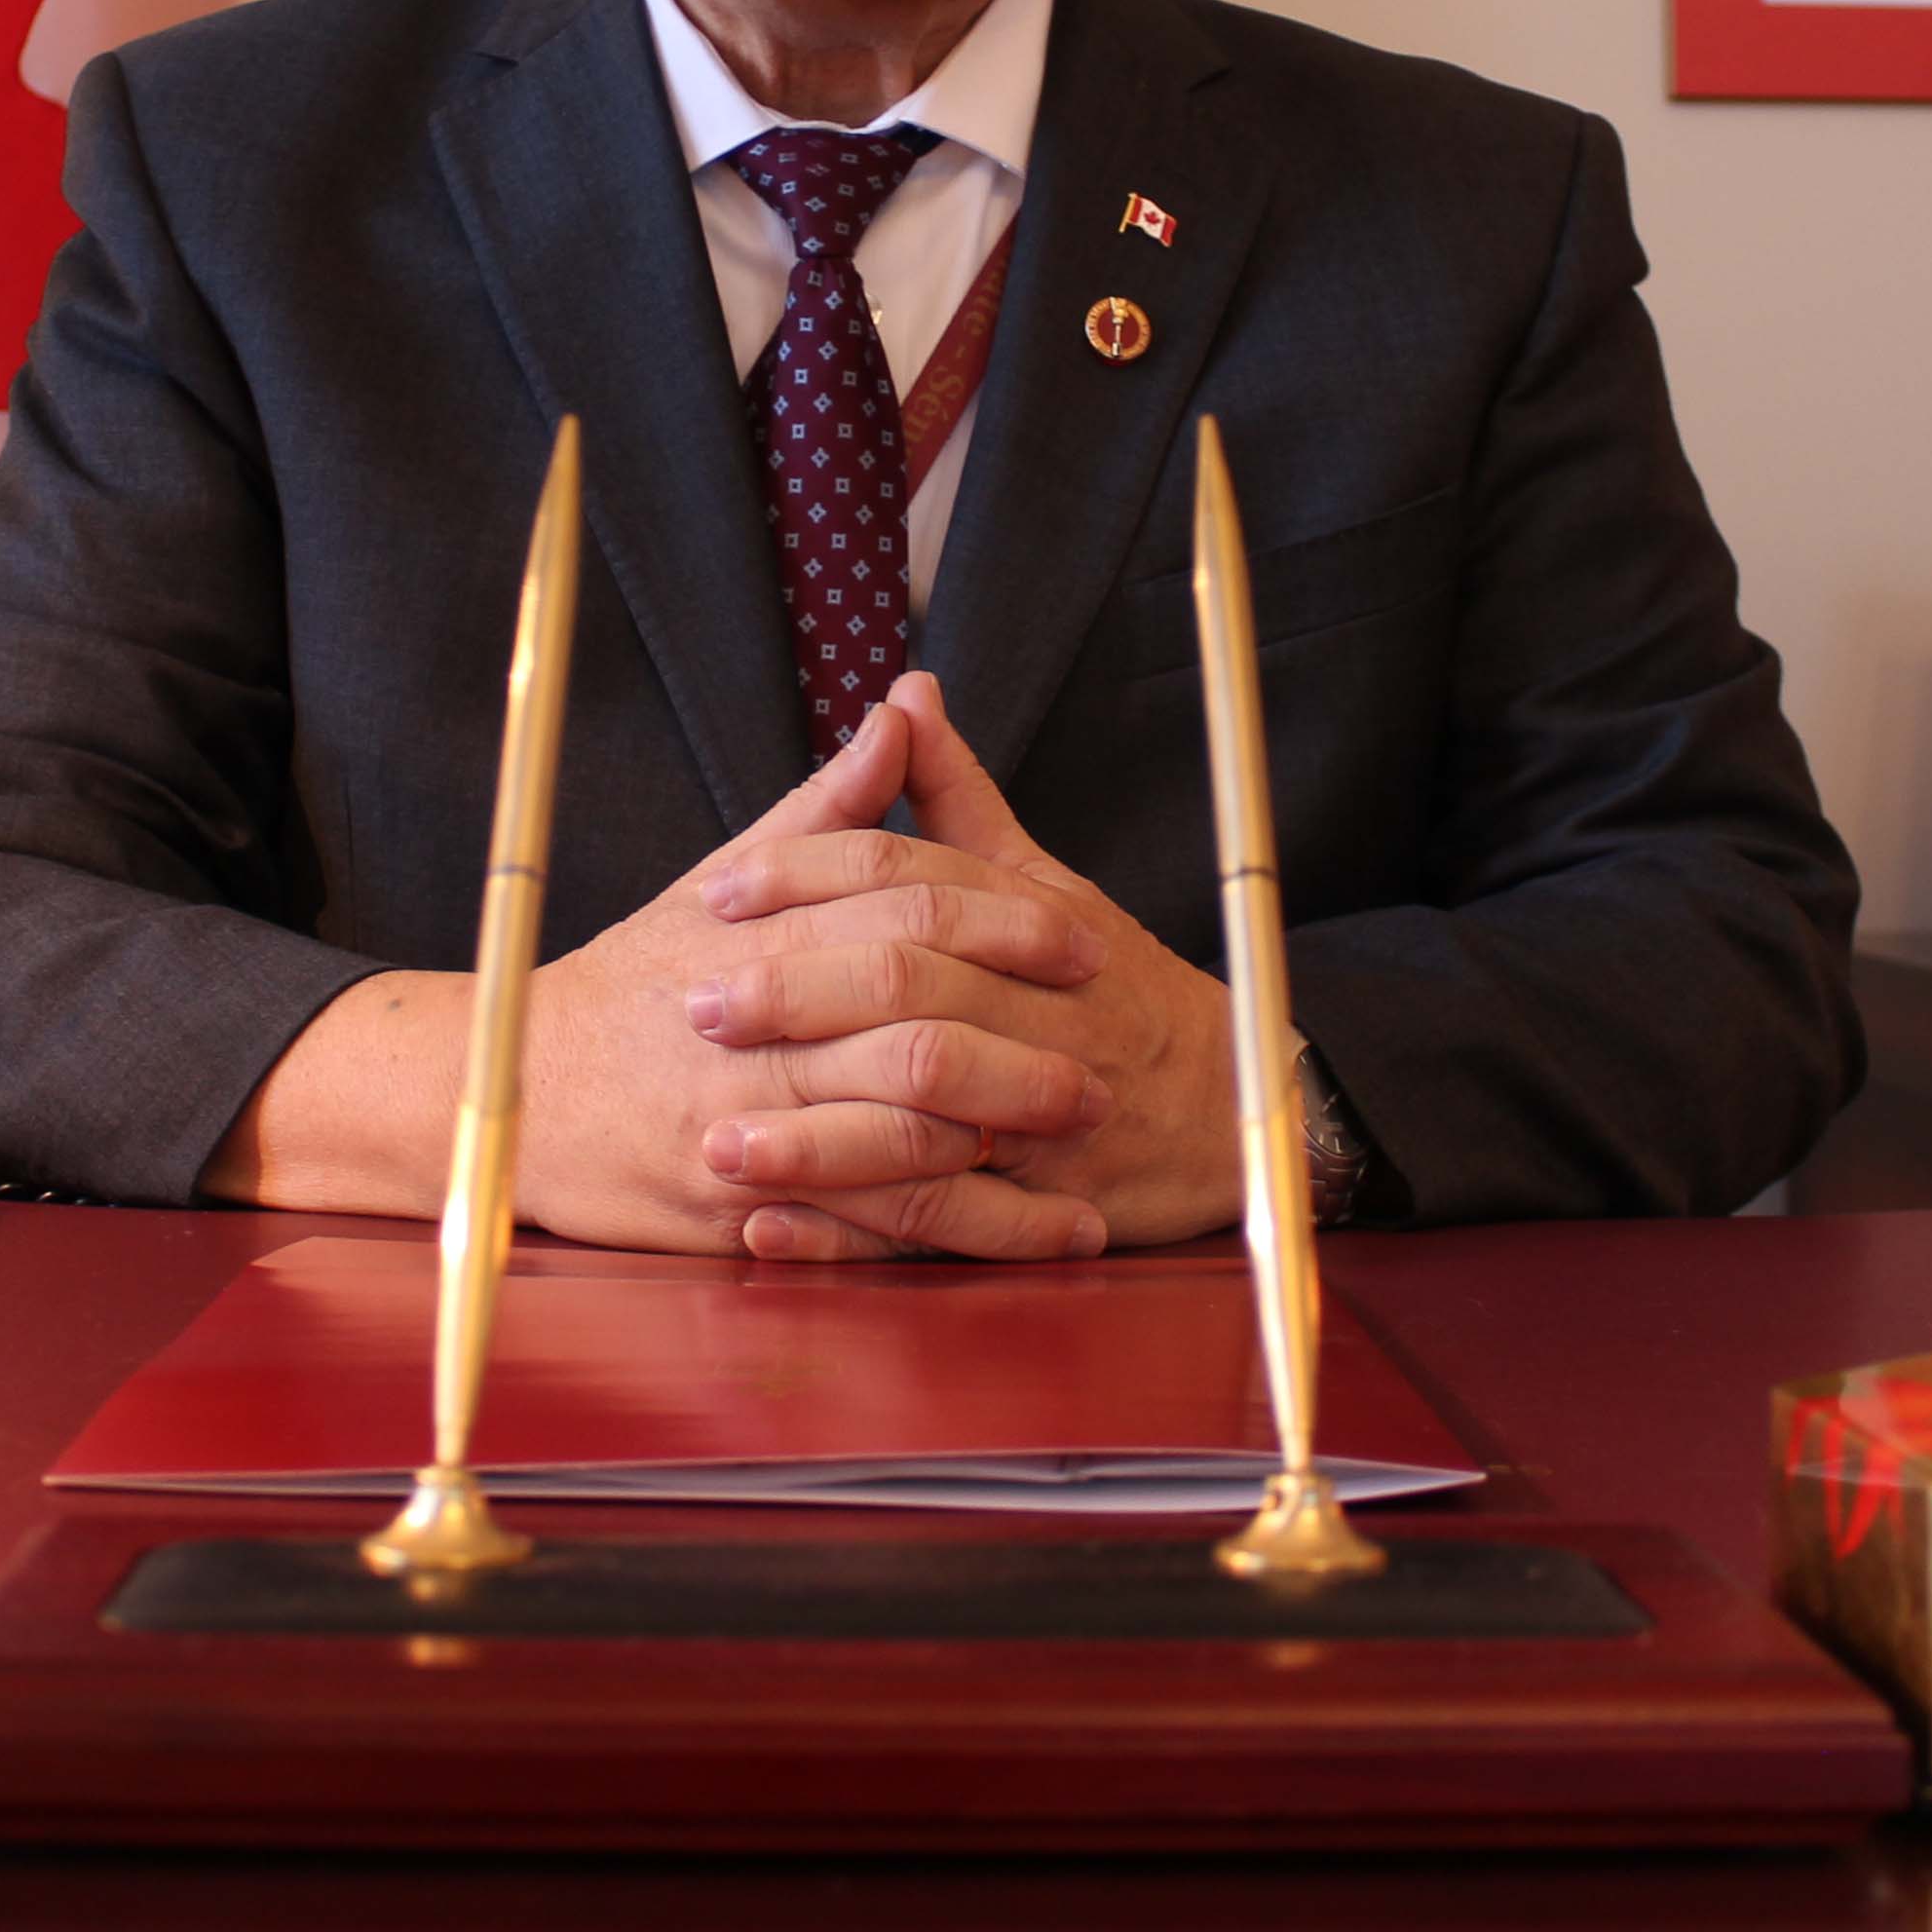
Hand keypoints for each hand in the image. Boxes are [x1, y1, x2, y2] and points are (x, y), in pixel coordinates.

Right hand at [515, 700, 1120, 1258]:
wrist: (517, 1090)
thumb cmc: (633, 982)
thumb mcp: (719, 881)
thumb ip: (825, 811)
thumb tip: (904, 713)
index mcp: (760, 937)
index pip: (903, 914)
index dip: (1003, 926)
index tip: (1079, 942)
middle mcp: (754, 1033)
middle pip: (915, 1035)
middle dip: (1024, 1052)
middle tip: (1107, 1063)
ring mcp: (745, 1129)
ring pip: (899, 1141)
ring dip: (1006, 1148)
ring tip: (1085, 1149)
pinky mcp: (737, 1213)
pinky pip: (869, 1231)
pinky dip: (959, 1233)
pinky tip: (1032, 1230)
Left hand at [686, 675, 1248, 1258]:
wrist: (1234, 1108)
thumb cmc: (1117, 990)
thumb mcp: (1047, 887)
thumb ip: (962, 800)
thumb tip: (904, 698)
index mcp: (1030, 923)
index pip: (910, 879)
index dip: (809, 879)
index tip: (719, 893)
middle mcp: (1039, 1011)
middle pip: (912, 988)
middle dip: (798, 999)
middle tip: (697, 1005)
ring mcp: (1045, 1115)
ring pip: (924, 1115)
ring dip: (814, 1136)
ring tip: (713, 1143)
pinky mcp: (1042, 1209)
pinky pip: (939, 1226)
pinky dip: (851, 1233)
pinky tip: (769, 1229)